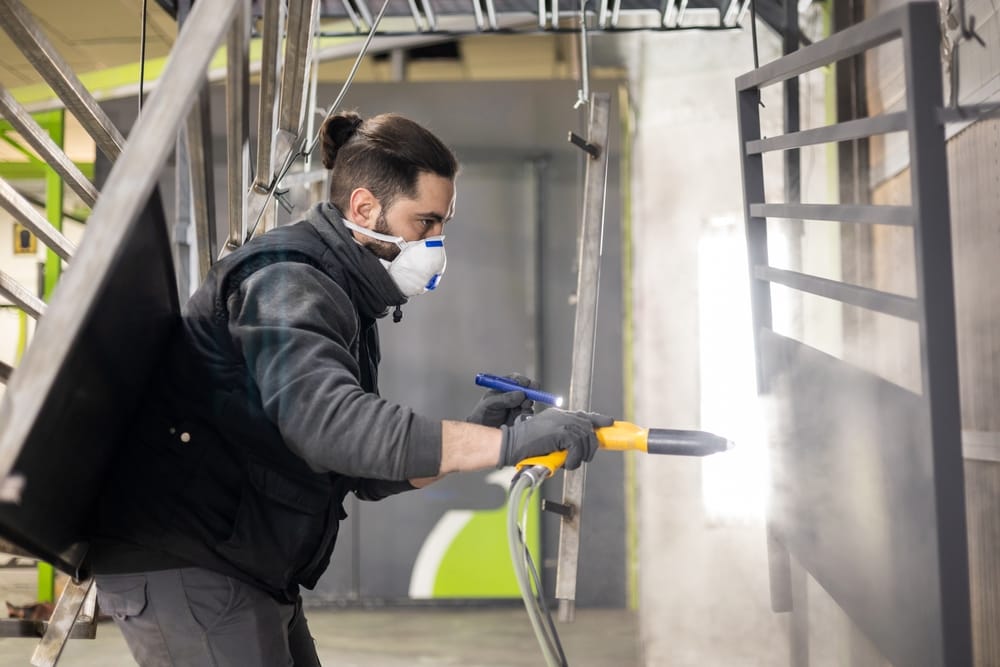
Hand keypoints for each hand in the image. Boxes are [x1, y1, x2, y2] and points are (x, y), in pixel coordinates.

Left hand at [466, 373, 536, 427]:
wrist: (483, 432)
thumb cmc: (482, 414)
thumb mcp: (489, 404)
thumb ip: (504, 398)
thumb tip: (521, 394)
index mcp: (503, 387)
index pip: (515, 380)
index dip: (522, 380)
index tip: (525, 384)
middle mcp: (512, 395)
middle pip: (526, 388)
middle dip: (530, 390)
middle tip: (531, 394)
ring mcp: (518, 405)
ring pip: (529, 400)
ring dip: (527, 403)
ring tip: (521, 407)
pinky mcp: (521, 416)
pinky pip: (529, 412)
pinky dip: (527, 413)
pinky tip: (519, 416)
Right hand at [498, 409, 614, 469]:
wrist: (511, 444)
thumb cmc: (525, 445)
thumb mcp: (547, 438)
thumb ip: (561, 438)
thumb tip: (578, 448)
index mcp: (559, 415)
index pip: (584, 415)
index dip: (598, 419)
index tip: (609, 422)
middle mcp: (562, 416)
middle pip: (589, 429)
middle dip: (590, 446)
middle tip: (581, 458)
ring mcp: (562, 423)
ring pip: (586, 439)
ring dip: (580, 456)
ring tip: (569, 463)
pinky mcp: (561, 432)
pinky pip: (578, 447)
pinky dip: (574, 459)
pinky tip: (566, 463)